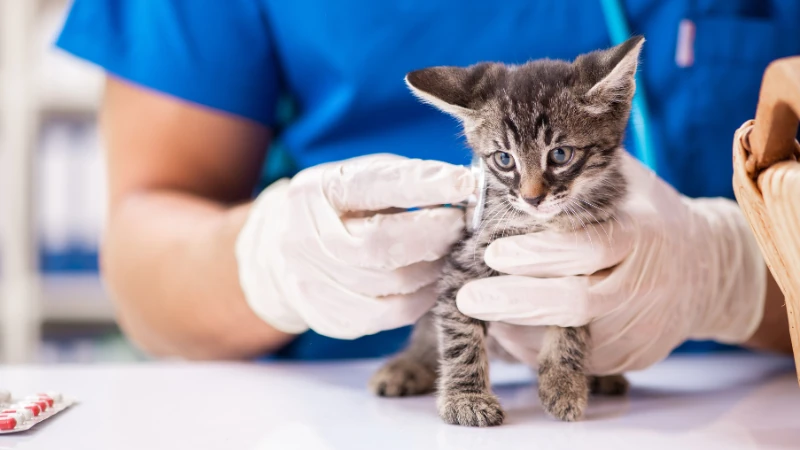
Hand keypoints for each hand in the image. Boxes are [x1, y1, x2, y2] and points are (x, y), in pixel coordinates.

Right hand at [236, 154, 474, 338]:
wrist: (282, 252)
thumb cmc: (342, 209)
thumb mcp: (363, 178)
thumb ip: (406, 180)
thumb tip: (464, 189)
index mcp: (317, 191)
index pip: (373, 186)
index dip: (423, 185)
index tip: (464, 184)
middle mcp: (306, 238)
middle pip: (380, 245)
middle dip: (433, 235)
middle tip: (462, 226)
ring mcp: (313, 282)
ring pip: (391, 284)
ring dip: (434, 268)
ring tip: (452, 253)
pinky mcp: (330, 316)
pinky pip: (391, 314)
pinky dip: (423, 298)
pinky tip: (433, 281)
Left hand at [458, 154, 766, 373]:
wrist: (705, 268)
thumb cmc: (646, 215)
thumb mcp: (623, 183)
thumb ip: (577, 178)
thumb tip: (515, 164)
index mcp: (641, 234)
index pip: (587, 247)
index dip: (539, 253)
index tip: (493, 253)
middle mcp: (644, 286)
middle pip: (576, 303)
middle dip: (516, 302)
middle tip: (468, 298)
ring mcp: (641, 327)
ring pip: (571, 340)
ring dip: (519, 329)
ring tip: (483, 310)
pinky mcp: (633, 356)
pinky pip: (578, 360)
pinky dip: (540, 348)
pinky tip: (512, 329)